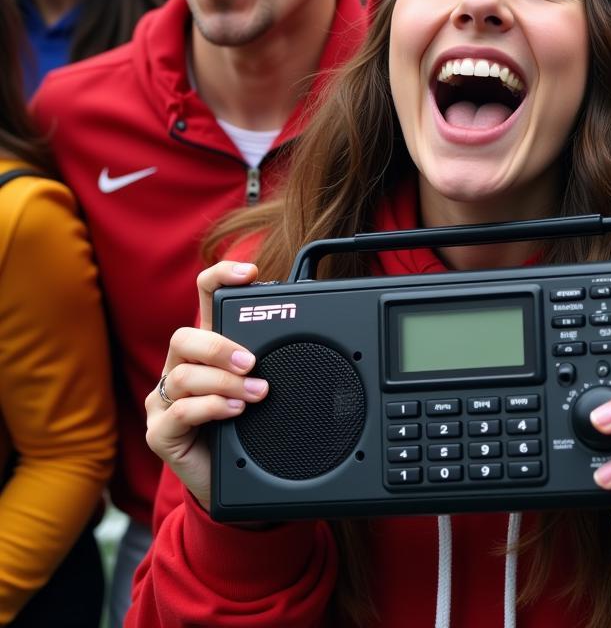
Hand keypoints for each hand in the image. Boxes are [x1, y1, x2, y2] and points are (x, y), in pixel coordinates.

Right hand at [144, 262, 268, 510]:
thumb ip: (270, 361)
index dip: (221, 277)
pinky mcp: (160, 432)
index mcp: (208, 349)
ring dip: (225, 382)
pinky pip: (179, 411)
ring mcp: (166, 401)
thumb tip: (305, 337)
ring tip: (254, 395)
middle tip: (252, 362)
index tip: (250, 272)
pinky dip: (211, 407)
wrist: (230, 484)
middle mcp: (182, 368)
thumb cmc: (244, 428)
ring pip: (184, 375)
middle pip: (184, 336)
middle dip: (219, 345)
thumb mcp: (259, 387)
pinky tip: (234, 412)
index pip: (205, 299)